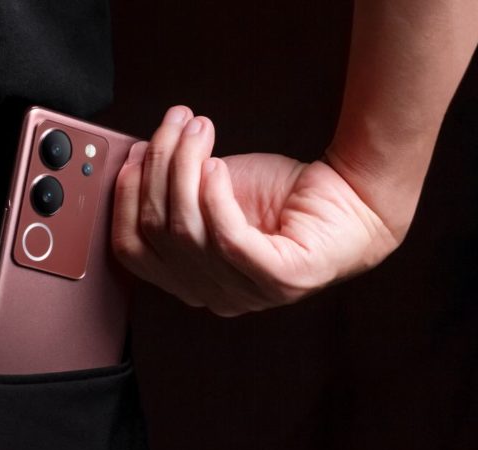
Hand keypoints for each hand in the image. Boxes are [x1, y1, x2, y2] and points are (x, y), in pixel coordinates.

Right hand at [111, 106, 400, 316]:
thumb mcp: (212, 191)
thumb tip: (138, 158)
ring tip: (199, 131)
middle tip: (175, 125)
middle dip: (158, 169)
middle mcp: (214, 295)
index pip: (132, 251)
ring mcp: (248, 293)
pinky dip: (215, 196)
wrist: (353, 196)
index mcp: (190, 280)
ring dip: (185, 168)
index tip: (134, 155)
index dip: (124, 200)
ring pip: (186, 231)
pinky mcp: (280, 279)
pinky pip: (227, 237)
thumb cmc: (283, 196)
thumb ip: (175, 188)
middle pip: (156, 233)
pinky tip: (218, 166)